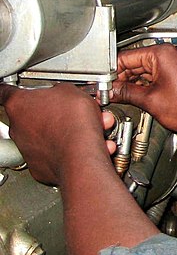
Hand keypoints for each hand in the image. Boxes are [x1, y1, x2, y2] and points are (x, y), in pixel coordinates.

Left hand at [0, 83, 115, 185]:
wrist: (80, 156)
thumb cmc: (72, 124)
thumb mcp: (71, 90)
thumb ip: (60, 89)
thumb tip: (63, 93)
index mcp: (20, 104)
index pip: (5, 92)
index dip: (10, 89)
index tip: (12, 88)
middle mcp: (18, 127)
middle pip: (33, 114)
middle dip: (55, 112)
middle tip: (73, 109)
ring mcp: (27, 148)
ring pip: (48, 134)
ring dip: (67, 130)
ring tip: (90, 127)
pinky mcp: (40, 166)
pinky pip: (55, 152)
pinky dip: (69, 148)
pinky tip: (87, 142)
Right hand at [110, 44, 176, 134]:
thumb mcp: (150, 100)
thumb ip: (127, 93)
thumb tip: (112, 90)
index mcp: (162, 53)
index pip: (126, 56)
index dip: (110, 71)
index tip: (101, 83)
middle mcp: (170, 55)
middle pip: (134, 63)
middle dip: (120, 78)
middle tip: (107, 92)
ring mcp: (176, 65)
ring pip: (144, 71)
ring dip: (132, 84)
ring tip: (119, 97)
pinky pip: (155, 77)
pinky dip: (145, 87)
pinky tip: (137, 97)